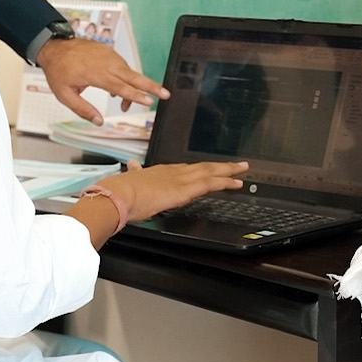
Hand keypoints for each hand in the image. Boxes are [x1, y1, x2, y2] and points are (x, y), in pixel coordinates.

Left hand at [37, 37, 169, 124]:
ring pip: (129, 72)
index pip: (120, 86)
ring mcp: (109, 55)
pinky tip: (119, 88)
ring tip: (132, 103)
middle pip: (133, 76)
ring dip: (135, 87)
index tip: (148, 101)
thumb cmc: (59, 70)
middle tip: (166, 94)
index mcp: (95, 73)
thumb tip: (99, 121)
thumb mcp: (65, 95)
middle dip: (151, 86)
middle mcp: (105, 63)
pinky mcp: (109, 51)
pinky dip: (125, 77)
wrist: (54, 47)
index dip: (135, 95)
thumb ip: (83, 109)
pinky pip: (122, 66)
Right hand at [67, 161, 246, 246]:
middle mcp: (172, 172)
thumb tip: (131, 165)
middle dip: (220, 167)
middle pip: (201, 167)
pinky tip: (235, 183)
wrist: (118, 196)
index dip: (199, 170)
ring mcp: (180, 179)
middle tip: (237, 165)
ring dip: (227, 171)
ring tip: (242, 170)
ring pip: (210, 172)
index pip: (185, 170)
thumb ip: (134, 173)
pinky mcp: (185, 189)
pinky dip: (225, 182)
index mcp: (159, 172)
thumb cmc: (119, 192)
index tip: (209, 170)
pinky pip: (210, 183)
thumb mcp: (128, 180)